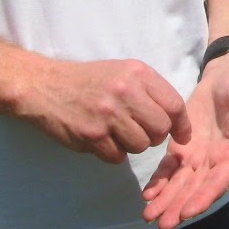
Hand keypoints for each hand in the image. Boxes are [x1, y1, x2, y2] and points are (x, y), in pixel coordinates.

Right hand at [16, 57, 191, 165]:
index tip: (183, 135)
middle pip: (160, 129)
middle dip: (155, 136)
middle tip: (141, 131)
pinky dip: (113, 152)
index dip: (182, 124)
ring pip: (140, 145)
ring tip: (118, 132)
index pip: (174, 104)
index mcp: (137, 73)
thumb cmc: (89, 81)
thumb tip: (177, 121)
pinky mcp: (91, 135)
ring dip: (133, 145)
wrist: (45, 86)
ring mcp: (107, 114)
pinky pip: (117, 156)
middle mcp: (125, 92)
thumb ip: (149, 91)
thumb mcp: (123, 72)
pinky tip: (102, 139)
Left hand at [141, 51, 228, 228]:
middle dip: (180, 207)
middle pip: (197, 190)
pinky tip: (147, 196)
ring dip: (166, 202)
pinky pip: (168, 170)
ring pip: (180, 185)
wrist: (225, 81)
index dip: (205, 196)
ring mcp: (198, 159)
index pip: (220, 180)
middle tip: (163, 225)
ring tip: (149, 217)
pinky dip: (158, 183)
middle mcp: (215, 163)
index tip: (188, 212)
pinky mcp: (182, 150)